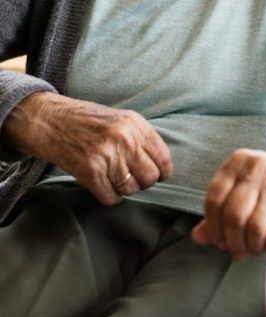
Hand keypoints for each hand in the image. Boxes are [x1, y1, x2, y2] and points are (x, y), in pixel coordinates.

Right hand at [2, 92, 172, 204]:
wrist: (52, 121)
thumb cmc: (89, 121)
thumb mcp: (123, 119)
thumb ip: (142, 137)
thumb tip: (161, 164)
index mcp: (136, 125)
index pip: (163, 157)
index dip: (163, 171)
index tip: (159, 175)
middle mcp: (124, 140)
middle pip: (150, 177)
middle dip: (144, 182)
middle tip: (135, 178)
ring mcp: (107, 156)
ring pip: (131, 189)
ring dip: (125, 190)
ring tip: (117, 180)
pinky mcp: (89, 172)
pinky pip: (110, 197)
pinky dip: (110, 197)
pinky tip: (105, 187)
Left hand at [191, 147, 265, 260]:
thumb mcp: (246, 184)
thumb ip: (220, 208)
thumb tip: (198, 236)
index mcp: (239, 161)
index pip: (213, 199)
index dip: (213, 227)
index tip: (218, 240)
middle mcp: (258, 168)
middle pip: (233, 216)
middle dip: (232, 242)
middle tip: (236, 251)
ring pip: (253, 229)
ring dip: (251, 247)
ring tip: (255, 247)